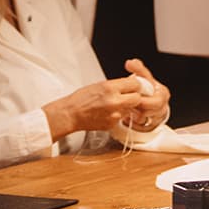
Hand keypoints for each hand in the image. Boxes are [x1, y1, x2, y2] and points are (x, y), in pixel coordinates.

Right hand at [46, 74, 162, 137]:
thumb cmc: (81, 99)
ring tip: (113, 105)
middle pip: (137, 98)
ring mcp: (114, 114)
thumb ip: (116, 85)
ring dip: (126, 107)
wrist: (71, 114)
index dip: (135, 86)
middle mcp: (114, 101)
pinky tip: (108, 112)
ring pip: (131, 109)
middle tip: (128, 96)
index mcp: (110, 88)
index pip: (135, 84)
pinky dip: (118, 115)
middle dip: (134, 97)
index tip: (133, 86)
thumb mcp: (99, 85)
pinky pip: (122, 118)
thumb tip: (130, 84)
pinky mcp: (113, 124)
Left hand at [120, 59, 171, 132]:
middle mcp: (163, 106)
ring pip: (146, 120)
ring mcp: (158, 116)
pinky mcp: (152, 125)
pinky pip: (143, 127)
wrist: (150, 99)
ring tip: (129, 110)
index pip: (156, 101)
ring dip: (136, 116)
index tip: (136, 99)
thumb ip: (138, 69)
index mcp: (163, 93)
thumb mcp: (144, 77)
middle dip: (140, 109)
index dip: (144, 101)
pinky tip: (130, 118)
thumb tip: (131, 63)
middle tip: (130, 106)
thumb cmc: (148, 88)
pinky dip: (135, 123)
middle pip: (151, 112)